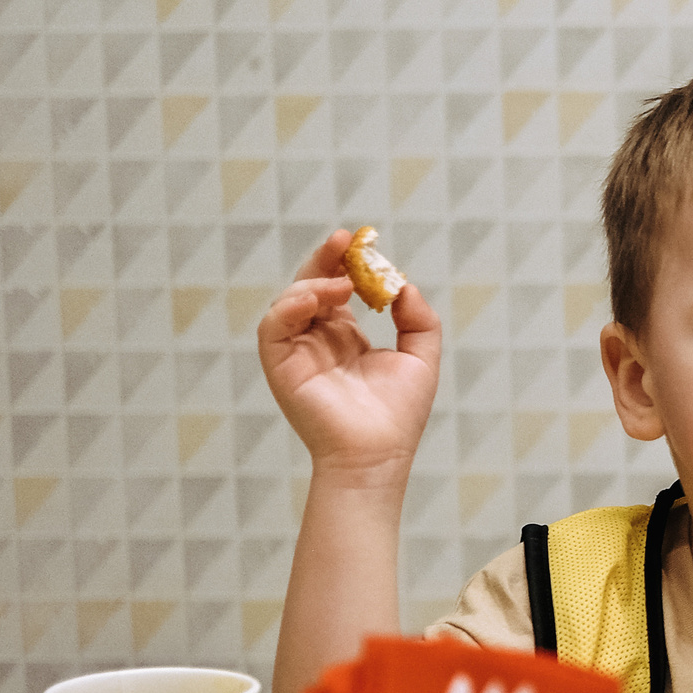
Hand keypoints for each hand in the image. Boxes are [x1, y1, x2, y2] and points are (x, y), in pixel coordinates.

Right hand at [257, 230, 441, 478]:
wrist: (379, 452)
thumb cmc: (399, 414)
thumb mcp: (420, 358)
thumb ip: (418, 319)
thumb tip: (404, 285)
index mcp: (345, 338)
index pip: (338, 291)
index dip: (346, 264)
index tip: (361, 243)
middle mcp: (317, 341)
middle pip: (310, 287)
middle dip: (324, 259)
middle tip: (344, 239)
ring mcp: (296, 352)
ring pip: (289, 302)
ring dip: (312, 282)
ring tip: (342, 284)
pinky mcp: (280, 366)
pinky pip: (272, 327)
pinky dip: (289, 306)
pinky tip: (316, 299)